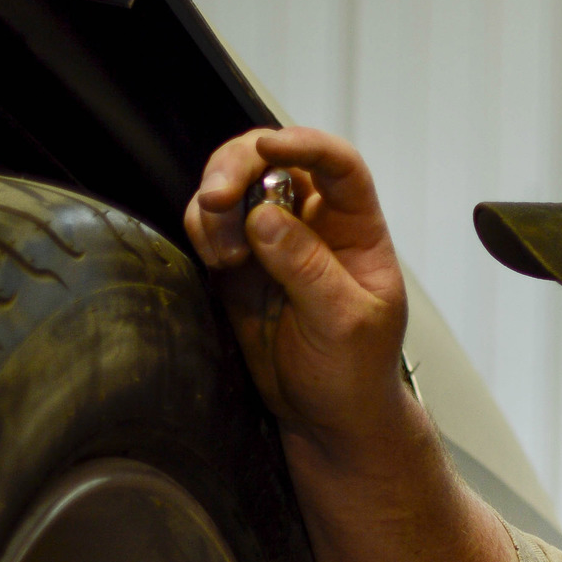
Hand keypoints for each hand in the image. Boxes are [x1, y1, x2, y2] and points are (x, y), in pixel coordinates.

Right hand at [183, 128, 414, 456]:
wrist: (327, 417)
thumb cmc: (355, 373)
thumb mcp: (344, 323)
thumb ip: (307, 268)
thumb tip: (265, 217)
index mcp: (358, 230)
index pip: (339, 164)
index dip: (305, 144)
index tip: (269, 148)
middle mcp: (315, 225)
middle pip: (271, 161)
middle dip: (236, 167)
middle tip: (216, 199)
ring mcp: (274, 240)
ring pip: (233, 187)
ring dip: (215, 207)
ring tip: (227, 258)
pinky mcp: (239, 261)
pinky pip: (210, 223)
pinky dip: (202, 229)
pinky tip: (219, 263)